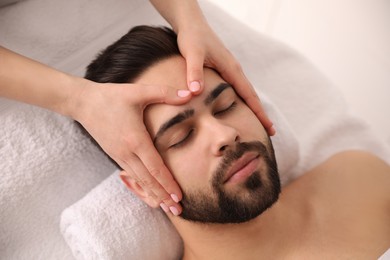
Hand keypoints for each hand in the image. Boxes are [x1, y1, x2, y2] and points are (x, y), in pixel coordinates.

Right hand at [70, 79, 191, 214]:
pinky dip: (142, 186)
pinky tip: (149, 192)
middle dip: (163, 196)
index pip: (155, 167)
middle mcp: (127, 152)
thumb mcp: (139, 91)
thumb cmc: (112, 96)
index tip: (179, 196)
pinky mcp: (114, 154)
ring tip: (165, 207)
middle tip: (177, 211)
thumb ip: (165, 93)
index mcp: (136, 139)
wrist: (83, 102)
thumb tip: (190, 93)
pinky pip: (131, 175)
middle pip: (148, 180)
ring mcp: (119, 155)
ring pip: (139, 180)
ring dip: (153, 194)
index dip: (168, 183)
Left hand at [177, 20, 274, 135]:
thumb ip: (194, 72)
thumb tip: (197, 92)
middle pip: (251, 96)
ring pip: (245, 92)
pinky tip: (241, 107)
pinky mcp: (224, 70)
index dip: (258, 112)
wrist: (191, 23)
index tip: (268, 128)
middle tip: (270, 132)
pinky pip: (237, 88)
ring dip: (253, 107)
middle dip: (261, 114)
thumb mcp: (192, 54)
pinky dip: (243, 100)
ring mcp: (230, 70)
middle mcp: (234, 70)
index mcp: (231, 68)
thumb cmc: (192, 37)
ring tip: (259, 123)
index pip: (249, 95)